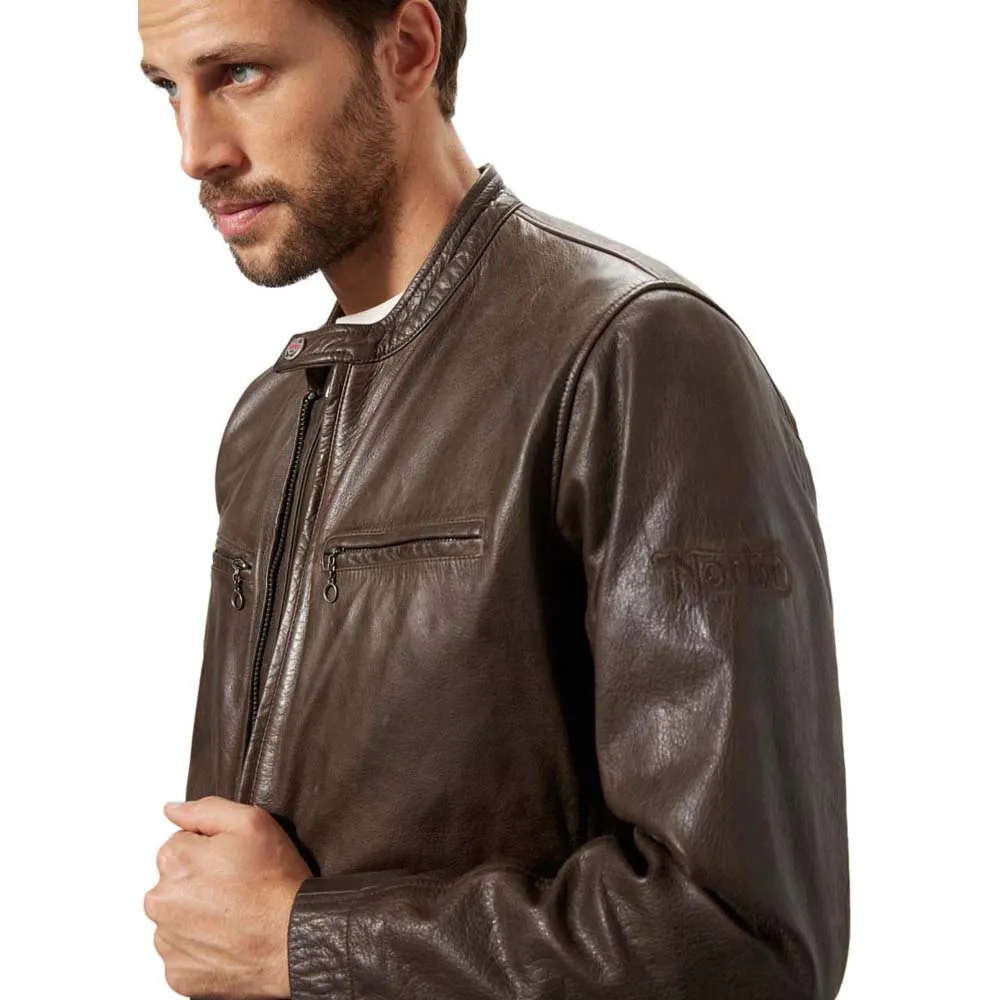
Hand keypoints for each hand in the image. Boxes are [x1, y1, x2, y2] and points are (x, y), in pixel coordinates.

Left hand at [144, 796, 312, 998]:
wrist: (292, 939)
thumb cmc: (275, 882)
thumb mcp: (251, 822)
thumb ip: (206, 809)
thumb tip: (172, 809)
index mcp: (175, 860)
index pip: (180, 844)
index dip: (210, 849)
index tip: (233, 860)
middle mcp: (162, 901)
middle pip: (174, 881)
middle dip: (200, 880)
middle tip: (237, 886)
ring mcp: (168, 941)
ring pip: (177, 917)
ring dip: (198, 914)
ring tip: (235, 913)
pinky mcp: (178, 973)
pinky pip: (182, 952)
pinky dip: (201, 946)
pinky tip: (228, 937)